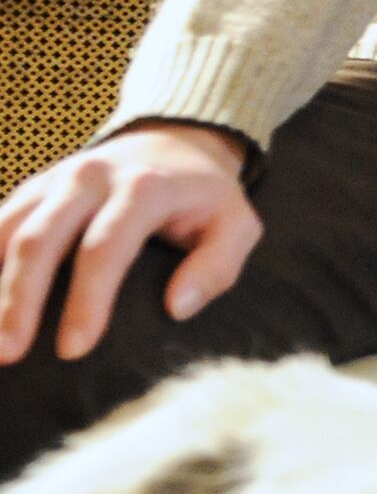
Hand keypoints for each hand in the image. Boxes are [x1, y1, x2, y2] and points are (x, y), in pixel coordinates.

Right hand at [0, 124, 257, 365]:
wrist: (174, 140)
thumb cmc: (204, 197)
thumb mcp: (237, 225)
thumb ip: (217, 266)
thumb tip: (178, 308)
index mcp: (143, 188)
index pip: (104, 249)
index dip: (86, 301)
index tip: (73, 350)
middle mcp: (89, 177)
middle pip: (40, 239)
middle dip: (18, 299)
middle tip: (8, 353)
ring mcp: (53, 179)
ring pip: (6, 230)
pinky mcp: (32, 188)